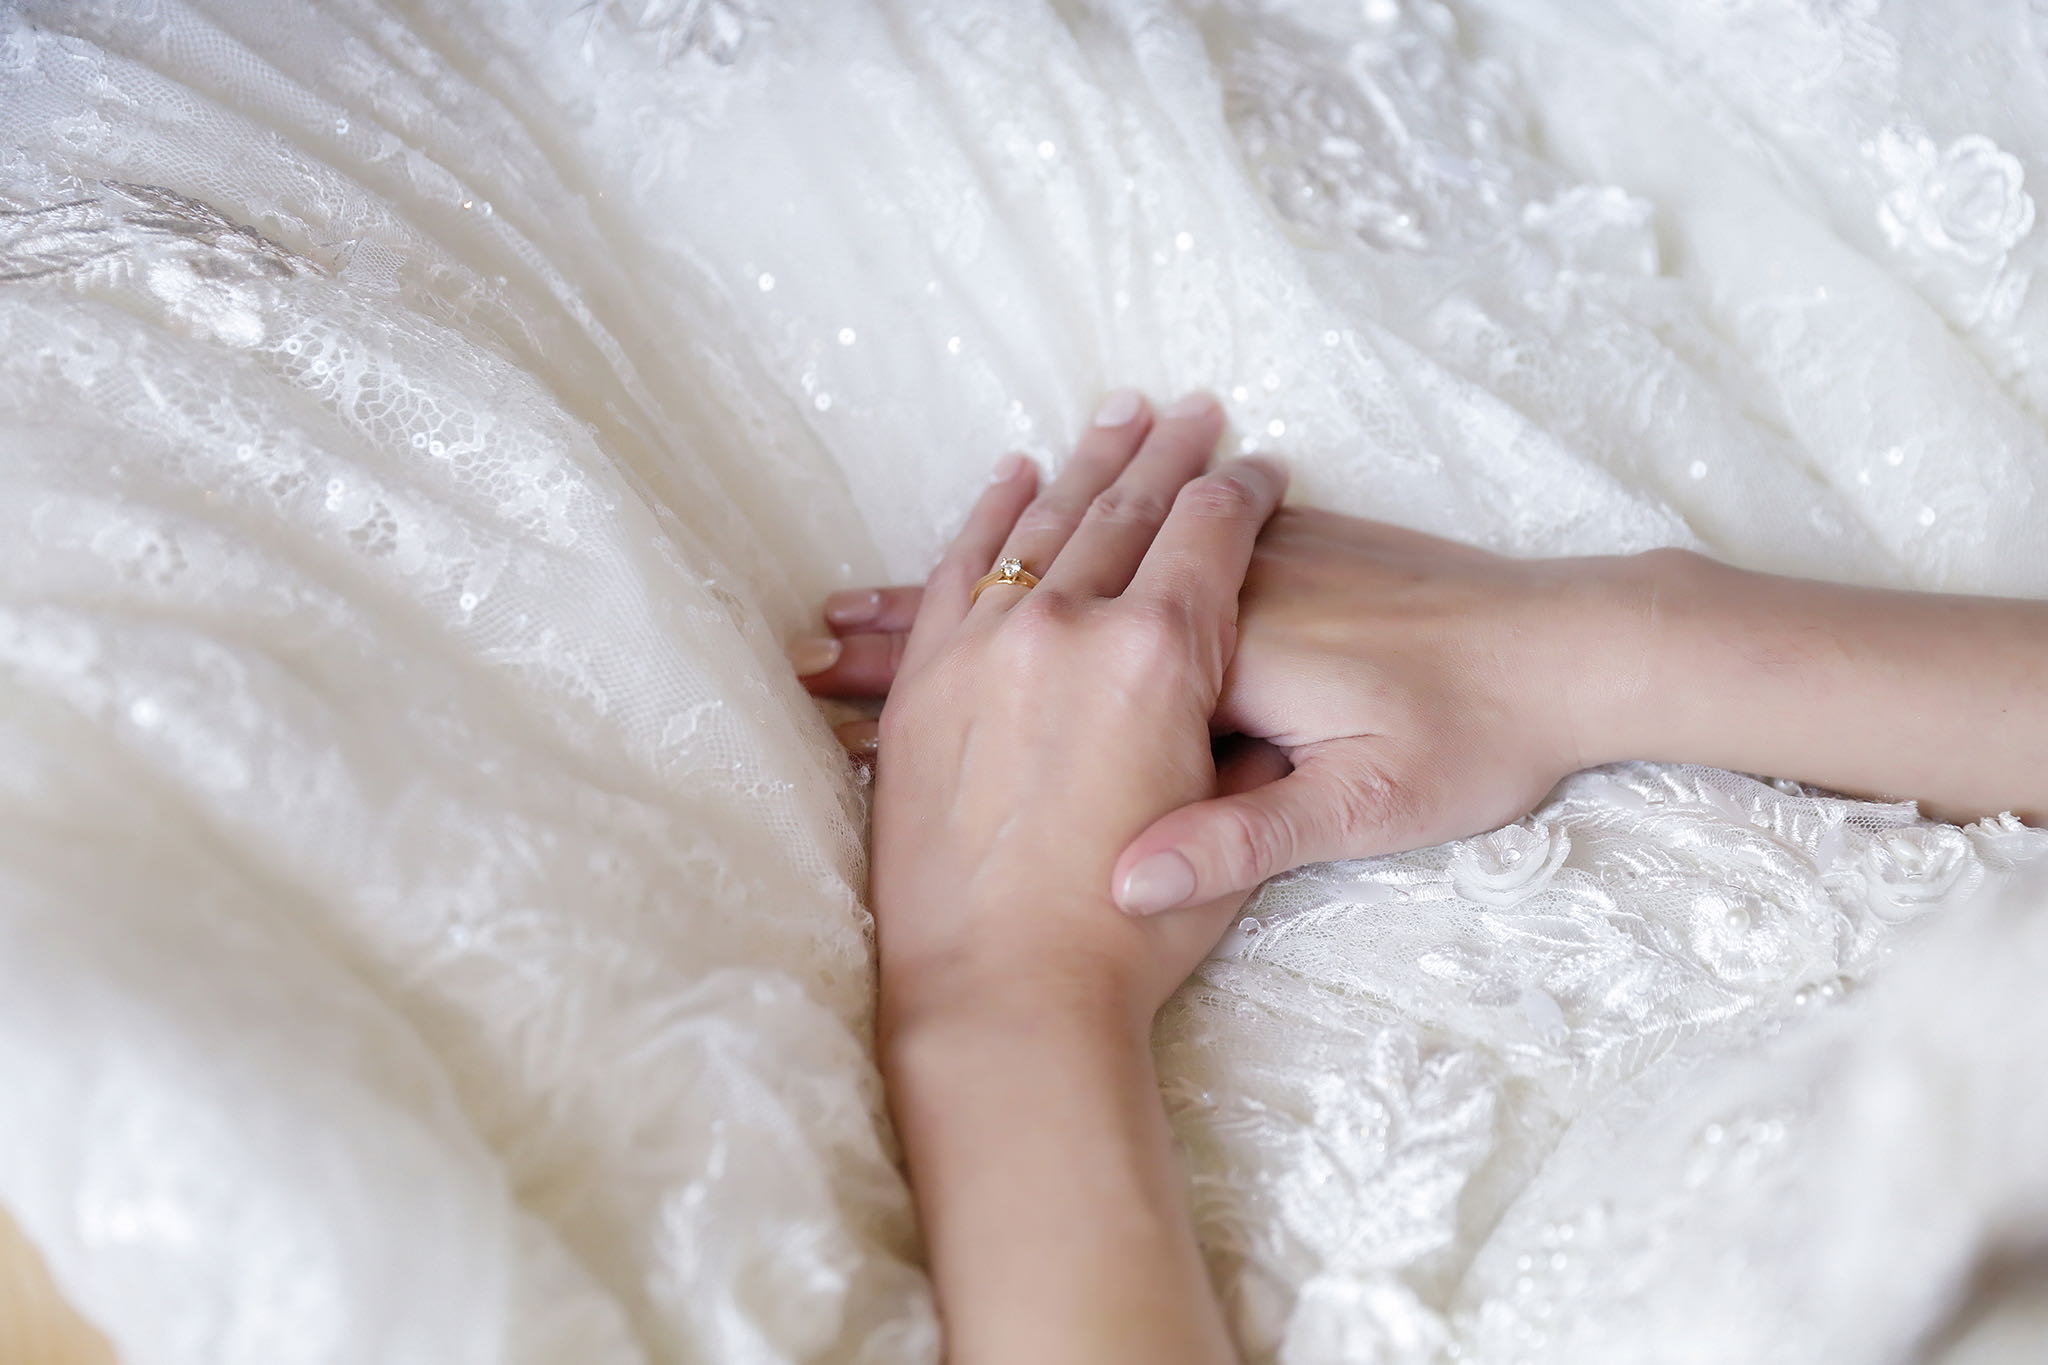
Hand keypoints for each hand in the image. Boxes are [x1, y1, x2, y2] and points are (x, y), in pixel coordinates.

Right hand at [800, 507, 1649, 915]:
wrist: (1580, 641)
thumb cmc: (1477, 732)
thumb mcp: (1367, 807)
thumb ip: (1245, 835)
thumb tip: (1126, 878)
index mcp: (1213, 649)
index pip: (1048, 660)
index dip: (943, 669)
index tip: (848, 683)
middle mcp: (1213, 590)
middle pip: (1046, 591)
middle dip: (935, 608)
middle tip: (833, 621)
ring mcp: (1248, 557)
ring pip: (1089, 555)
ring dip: (995, 565)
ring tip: (901, 582)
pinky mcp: (1285, 546)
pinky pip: (1151, 538)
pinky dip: (1087, 537)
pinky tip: (1055, 535)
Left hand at [866, 391, 1288, 1028]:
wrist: (998, 998)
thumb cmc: (1126, 940)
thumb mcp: (1230, 841)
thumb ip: (1239, 753)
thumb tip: (1245, 706)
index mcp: (1161, 655)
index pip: (1209, 533)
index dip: (1239, 491)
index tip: (1255, 461)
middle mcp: (1071, 625)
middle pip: (1127, 510)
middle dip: (1166, 453)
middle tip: (1188, 407)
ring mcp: (990, 644)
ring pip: (1045, 524)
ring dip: (1086, 465)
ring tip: (1115, 415)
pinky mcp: (932, 677)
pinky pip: (964, 567)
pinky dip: (992, 517)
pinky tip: (1014, 479)